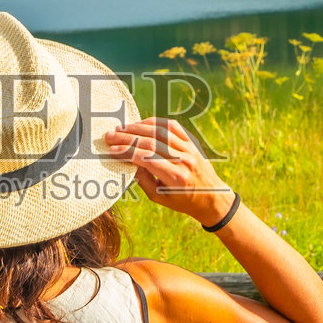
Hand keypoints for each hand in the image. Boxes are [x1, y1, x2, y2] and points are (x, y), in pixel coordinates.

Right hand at [104, 118, 234, 226]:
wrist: (212, 197)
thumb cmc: (183, 200)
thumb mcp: (160, 197)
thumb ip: (142, 180)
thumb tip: (126, 161)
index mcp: (176, 177)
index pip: (147, 158)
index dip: (127, 152)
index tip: (112, 150)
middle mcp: (183, 160)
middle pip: (150, 142)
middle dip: (127, 138)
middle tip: (110, 135)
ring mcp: (189, 149)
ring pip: (160, 131)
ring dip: (138, 127)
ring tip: (121, 128)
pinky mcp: (191, 142)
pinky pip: (172, 126)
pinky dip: (155, 122)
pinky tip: (141, 123)